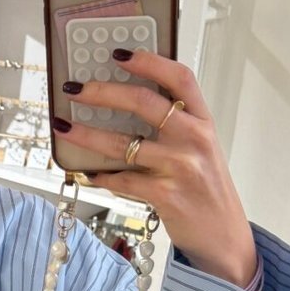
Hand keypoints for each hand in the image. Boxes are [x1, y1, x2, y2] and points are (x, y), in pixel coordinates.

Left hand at [52, 49, 258, 286]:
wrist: (225, 237)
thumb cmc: (207, 190)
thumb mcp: (201, 149)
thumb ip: (175, 125)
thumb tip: (125, 102)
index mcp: (203, 121)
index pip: (180, 77)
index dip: (149, 60)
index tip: (119, 53)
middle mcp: (194, 139)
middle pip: (143, 102)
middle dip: (102, 92)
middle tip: (75, 88)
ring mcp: (180, 167)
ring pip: (123, 142)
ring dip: (87, 134)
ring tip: (64, 127)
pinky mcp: (165, 195)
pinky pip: (122, 180)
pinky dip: (100, 176)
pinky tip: (88, 172)